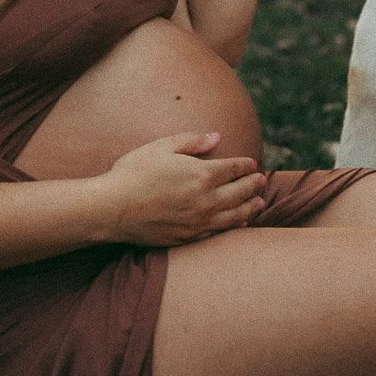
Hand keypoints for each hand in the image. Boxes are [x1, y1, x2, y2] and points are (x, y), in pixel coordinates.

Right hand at [103, 132, 266, 246]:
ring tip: (259, 203)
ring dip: (250, 207)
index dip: (245, 165)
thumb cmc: (134, 172)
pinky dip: (234, 226)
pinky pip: (219, 232)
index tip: (252, 164)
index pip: (234, 168)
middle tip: (262, 181)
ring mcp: (199, 222)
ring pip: (235, 215)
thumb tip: (216, 137)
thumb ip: (192, 142)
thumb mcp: (162, 147)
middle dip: (253, 185)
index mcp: (202, 174)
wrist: (113, 209)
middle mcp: (207, 200)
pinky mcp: (189, 238)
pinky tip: (239, 223)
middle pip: (240, 192)